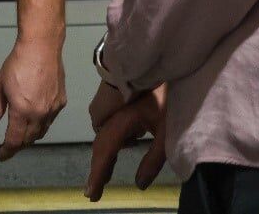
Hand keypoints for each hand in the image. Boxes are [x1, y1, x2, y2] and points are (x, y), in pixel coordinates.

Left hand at [0, 39, 66, 160]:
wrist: (41, 47)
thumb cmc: (17, 64)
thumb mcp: (0, 86)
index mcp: (22, 111)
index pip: (14, 140)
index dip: (7, 151)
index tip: (1, 156)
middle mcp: (39, 114)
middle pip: (29, 139)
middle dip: (18, 144)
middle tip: (9, 143)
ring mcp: (52, 109)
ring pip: (41, 132)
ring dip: (30, 136)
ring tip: (21, 133)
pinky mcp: (61, 102)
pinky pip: (50, 120)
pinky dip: (41, 124)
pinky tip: (35, 118)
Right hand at [84, 84, 165, 201]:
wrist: (161, 64)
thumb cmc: (166, 97)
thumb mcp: (166, 132)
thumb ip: (153, 160)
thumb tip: (139, 184)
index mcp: (122, 123)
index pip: (105, 153)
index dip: (97, 175)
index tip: (91, 194)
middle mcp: (112, 116)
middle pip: (100, 146)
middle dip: (97, 169)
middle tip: (96, 191)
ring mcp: (114, 108)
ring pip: (104, 136)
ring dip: (104, 156)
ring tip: (107, 176)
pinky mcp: (121, 104)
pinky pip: (111, 127)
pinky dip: (112, 142)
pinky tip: (128, 145)